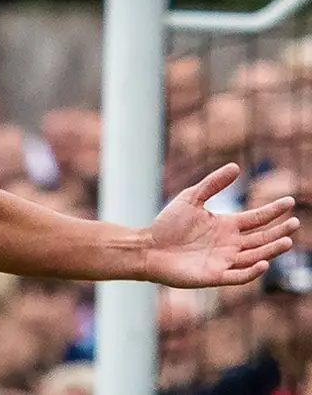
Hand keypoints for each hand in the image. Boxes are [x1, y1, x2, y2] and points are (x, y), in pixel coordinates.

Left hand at [145, 163, 299, 287]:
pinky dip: (252, 271)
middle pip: (261, 238)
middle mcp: (230, 244)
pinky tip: (264, 262)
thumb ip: (213, 184)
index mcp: (226, 225)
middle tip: (295, 223)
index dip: (273, 211)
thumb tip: (236, 167)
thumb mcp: (191, 198)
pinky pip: (239, 276)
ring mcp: (224, 261)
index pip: (257, 218)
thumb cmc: (168, 224)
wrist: (148, 247)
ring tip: (286, 240)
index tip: (290, 201)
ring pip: (255, 256)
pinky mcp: (215, 275)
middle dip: (279, 232)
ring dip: (271, 250)